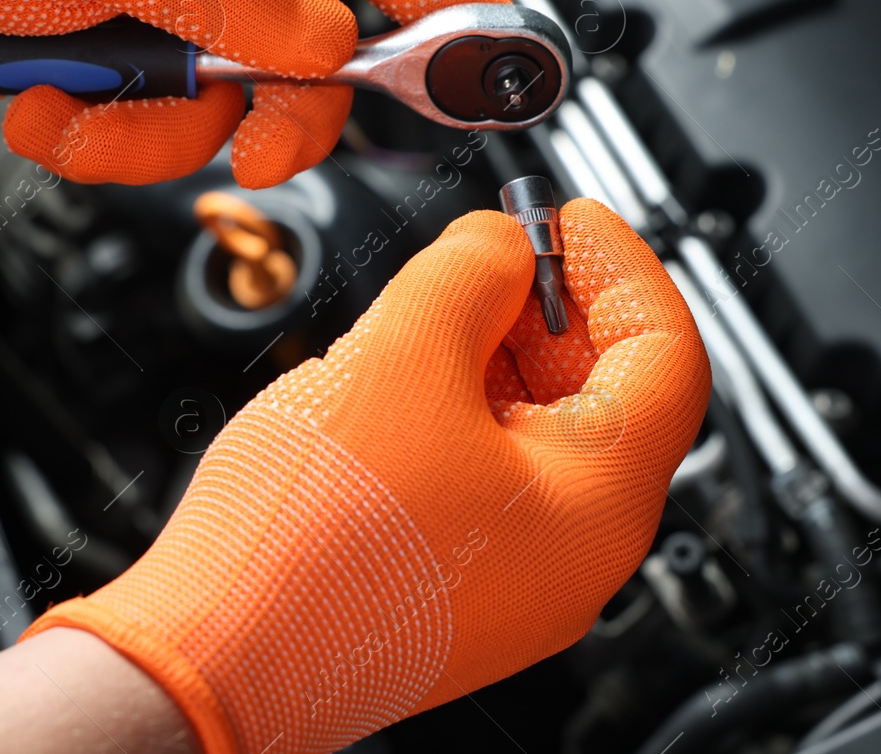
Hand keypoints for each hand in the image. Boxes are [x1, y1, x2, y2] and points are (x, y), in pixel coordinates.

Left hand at [0, 0, 506, 187]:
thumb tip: (330, 50)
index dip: (452, 8)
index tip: (507, 64)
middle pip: (309, 65)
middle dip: (276, 122)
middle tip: (250, 151)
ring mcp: (154, 12)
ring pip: (217, 118)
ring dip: (146, 137)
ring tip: (69, 102)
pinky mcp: (101, 64)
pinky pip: (140, 136)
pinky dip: (88, 140)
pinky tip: (34, 99)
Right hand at [23, 199, 711, 753]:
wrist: (213, 662)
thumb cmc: (305, 550)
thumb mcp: (402, 355)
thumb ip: (470, 271)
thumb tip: (501, 244)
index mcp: (598, 503)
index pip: (667, 351)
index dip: (620, 263)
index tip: (567, 217)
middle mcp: (576, 556)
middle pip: (608, 392)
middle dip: (549, 305)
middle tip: (489, 252)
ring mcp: (518, 581)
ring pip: (541, 432)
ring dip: (499, 353)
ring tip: (430, 312)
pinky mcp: (457, 589)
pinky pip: (491, 476)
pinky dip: (462, 408)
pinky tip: (402, 380)